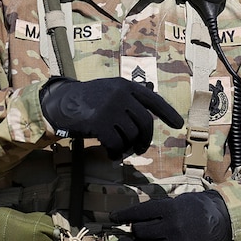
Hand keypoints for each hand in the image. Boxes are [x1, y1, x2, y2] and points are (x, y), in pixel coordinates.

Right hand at [39, 77, 183, 159]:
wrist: (61, 103)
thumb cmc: (88, 99)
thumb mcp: (110, 90)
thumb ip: (129, 96)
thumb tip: (153, 99)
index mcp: (125, 86)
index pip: (153, 100)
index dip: (168, 112)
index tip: (178, 124)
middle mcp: (121, 94)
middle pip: (145, 123)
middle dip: (145, 140)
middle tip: (139, 149)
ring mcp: (110, 108)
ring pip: (131, 136)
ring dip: (127, 148)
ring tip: (120, 150)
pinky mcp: (99, 123)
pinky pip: (116, 144)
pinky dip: (116, 154)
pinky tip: (111, 155)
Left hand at [110, 190, 231, 240]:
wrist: (223, 222)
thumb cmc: (199, 208)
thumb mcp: (180, 200)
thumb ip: (161, 207)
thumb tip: (138, 215)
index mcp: (171, 209)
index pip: (140, 212)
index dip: (124, 215)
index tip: (114, 218)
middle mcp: (172, 228)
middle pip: (141, 232)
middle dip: (131, 232)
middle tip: (127, 233)